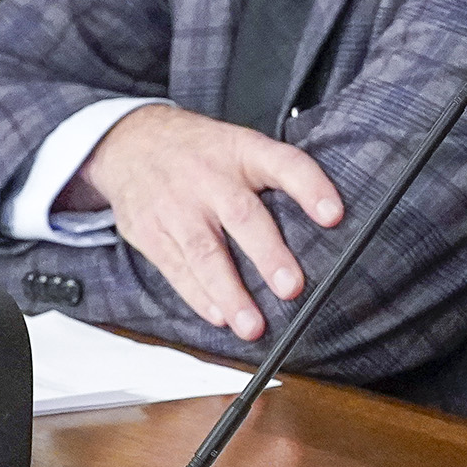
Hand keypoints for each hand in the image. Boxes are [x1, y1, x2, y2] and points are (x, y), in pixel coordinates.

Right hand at [68, 105, 342, 341]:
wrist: (131, 141)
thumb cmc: (202, 152)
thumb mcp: (240, 145)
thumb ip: (275, 176)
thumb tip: (325, 221)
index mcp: (243, 151)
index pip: (284, 164)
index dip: (311, 188)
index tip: (334, 215)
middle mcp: (210, 178)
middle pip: (242, 216)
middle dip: (268, 255)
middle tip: (291, 288)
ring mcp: (177, 206)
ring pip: (204, 253)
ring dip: (230, 293)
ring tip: (253, 326)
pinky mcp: (151, 232)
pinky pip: (176, 268)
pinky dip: (198, 296)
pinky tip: (219, 316)